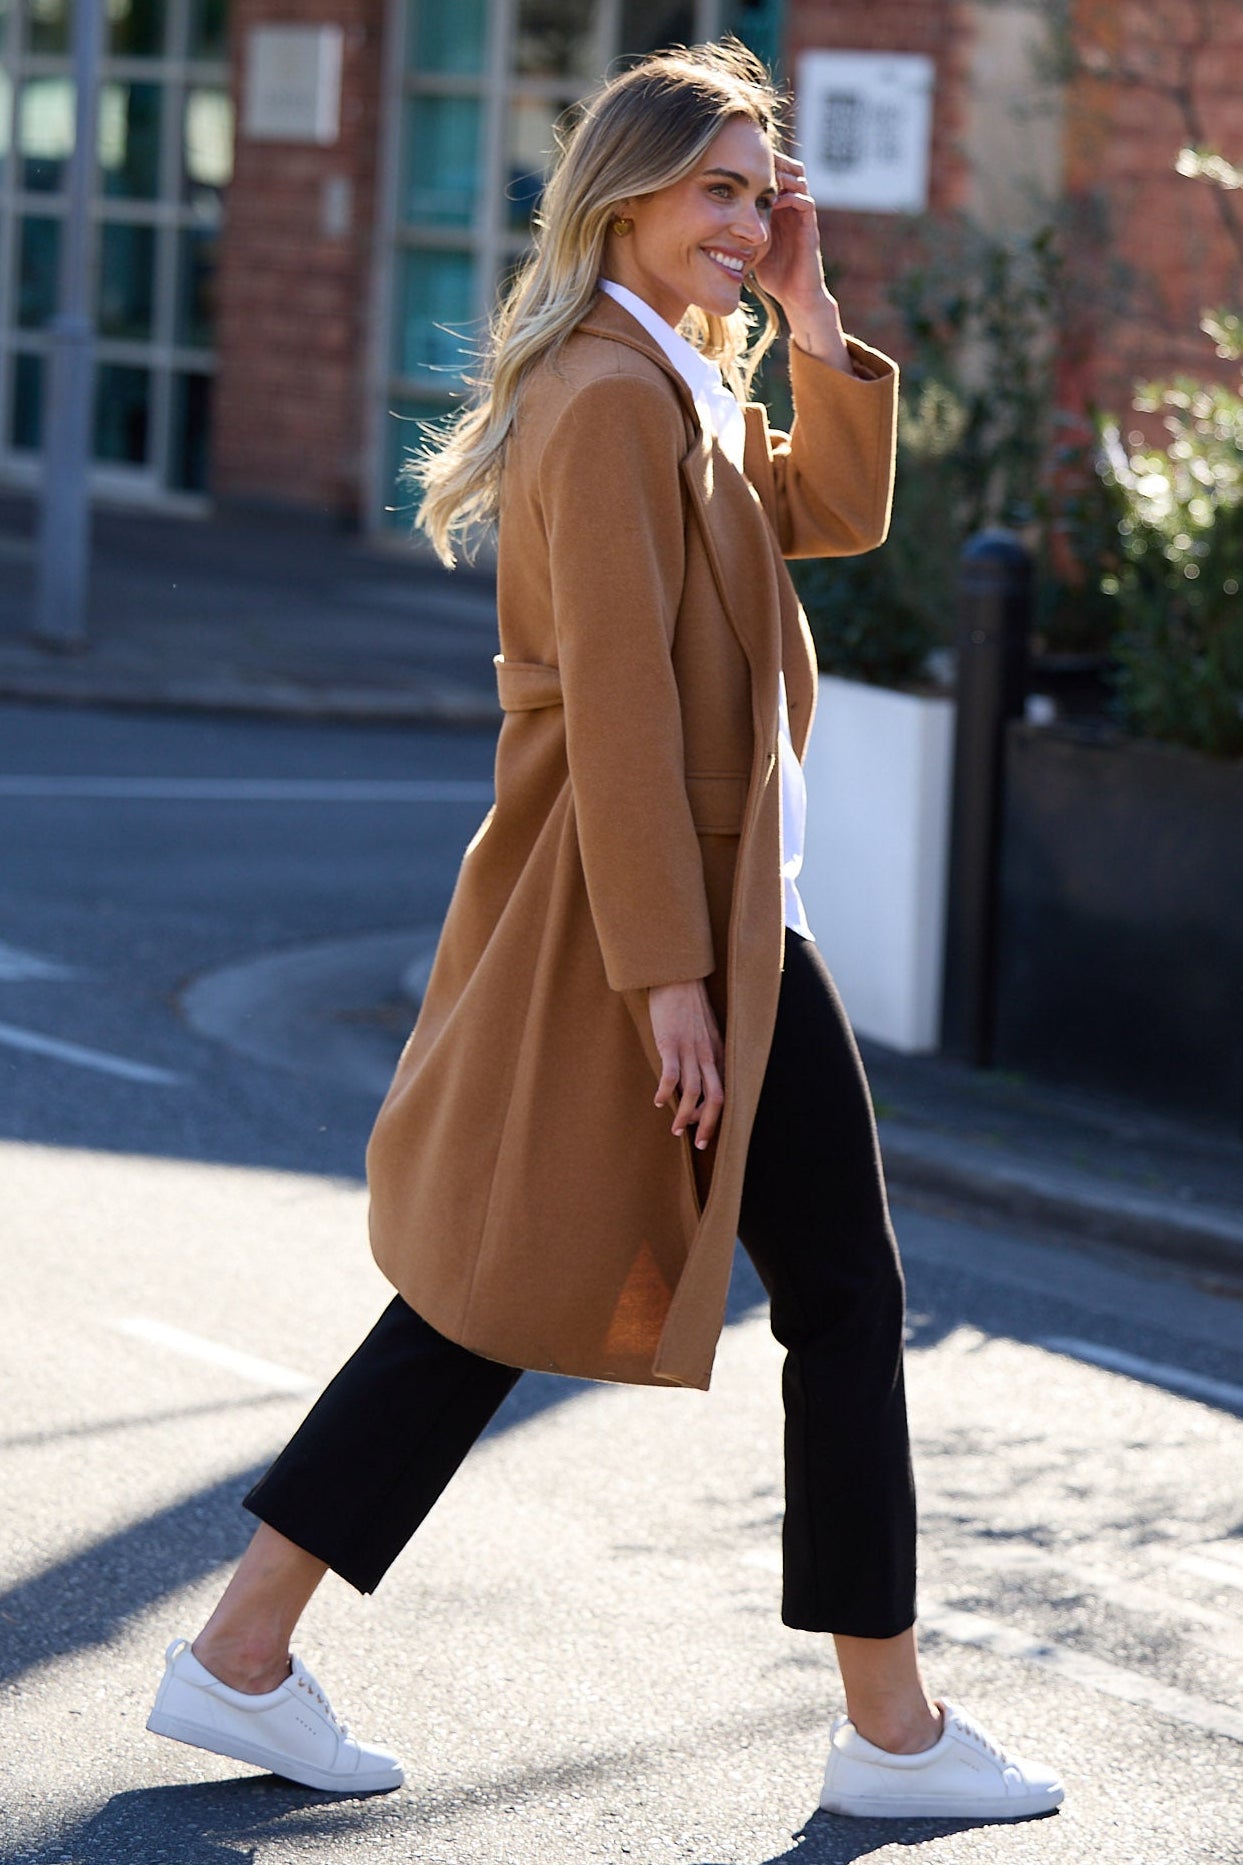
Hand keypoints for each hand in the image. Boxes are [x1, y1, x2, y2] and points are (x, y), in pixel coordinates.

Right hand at [649, 979, 724, 1149]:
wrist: (678, 976)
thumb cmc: (688, 1003)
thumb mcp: (705, 1029)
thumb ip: (705, 1050)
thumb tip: (696, 1075)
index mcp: (718, 1052)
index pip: (724, 1092)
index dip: (717, 1116)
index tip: (706, 1131)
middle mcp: (708, 1054)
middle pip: (716, 1099)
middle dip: (708, 1126)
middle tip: (698, 1143)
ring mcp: (689, 1050)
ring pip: (693, 1093)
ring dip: (685, 1115)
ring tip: (675, 1129)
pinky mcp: (670, 1043)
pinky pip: (670, 1075)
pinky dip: (665, 1093)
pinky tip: (657, 1101)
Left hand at [753, 155, 850, 369]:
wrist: (796, 297)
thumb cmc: (773, 275)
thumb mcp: (749, 247)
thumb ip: (737, 232)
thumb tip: (708, 224)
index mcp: (778, 209)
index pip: (772, 176)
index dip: (759, 166)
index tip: (739, 163)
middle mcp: (791, 208)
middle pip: (787, 170)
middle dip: (772, 162)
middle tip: (753, 160)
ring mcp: (802, 217)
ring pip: (799, 181)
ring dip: (783, 175)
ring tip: (765, 175)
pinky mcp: (810, 229)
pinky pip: (805, 203)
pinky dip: (792, 197)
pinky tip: (776, 200)